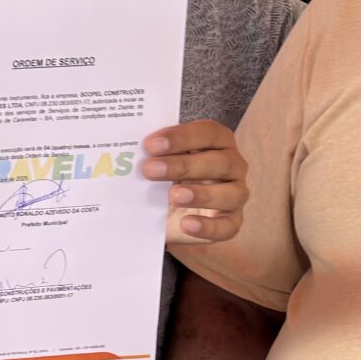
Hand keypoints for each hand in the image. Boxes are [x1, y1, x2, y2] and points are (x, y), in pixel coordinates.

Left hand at [143, 120, 247, 243]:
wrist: (169, 214)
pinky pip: (227, 226)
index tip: (150, 145)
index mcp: (217, 141)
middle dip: (183, 165)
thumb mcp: (159, 163)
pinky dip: (209, 227)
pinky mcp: (231, 222)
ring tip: (173, 196)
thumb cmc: (166, 177)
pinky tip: (187, 224)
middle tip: (150, 170)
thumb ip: (151, 155)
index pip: (207, 132)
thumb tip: (125, 153)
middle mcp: (232, 165)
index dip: (181, 137)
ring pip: (231, 193)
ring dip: (202, 194)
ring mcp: (235, 194)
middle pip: (219, 161)